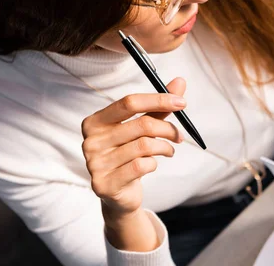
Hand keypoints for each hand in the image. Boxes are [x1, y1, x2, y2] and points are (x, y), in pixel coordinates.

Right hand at [81, 78, 186, 216]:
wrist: (118, 193)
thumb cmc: (130, 154)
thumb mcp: (143, 129)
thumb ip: (159, 107)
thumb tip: (180, 81)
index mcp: (95, 121)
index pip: (129, 102)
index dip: (158, 100)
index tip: (182, 102)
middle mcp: (90, 140)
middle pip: (141, 125)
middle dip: (168, 129)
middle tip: (180, 135)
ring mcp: (94, 163)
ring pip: (144, 147)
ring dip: (164, 148)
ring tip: (169, 150)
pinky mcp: (104, 184)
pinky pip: (140, 166)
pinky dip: (153, 164)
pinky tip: (151, 165)